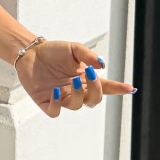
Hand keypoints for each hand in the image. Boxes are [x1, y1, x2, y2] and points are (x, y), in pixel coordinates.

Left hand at [14, 40, 135, 117]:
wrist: (30, 52)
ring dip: (77, 95)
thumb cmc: (53, 51)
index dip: (118, 89)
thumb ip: (88, 55)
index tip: (129, 89)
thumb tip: (101, 65)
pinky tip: (56, 92)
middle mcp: (75, 90)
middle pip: (93, 99)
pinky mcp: (46, 102)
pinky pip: (55, 112)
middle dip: (96, 90)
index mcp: (85, 79)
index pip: (105, 86)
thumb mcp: (73, 48)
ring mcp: (62, 97)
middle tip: (91, 76)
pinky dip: (57, 105)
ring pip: (76, 106)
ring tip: (71, 81)